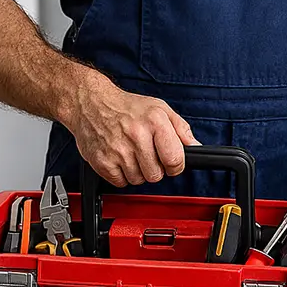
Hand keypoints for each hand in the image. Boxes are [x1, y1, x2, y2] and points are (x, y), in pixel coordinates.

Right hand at [66, 72, 199, 186]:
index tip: (171, 162)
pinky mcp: (103, 162)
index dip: (176, 166)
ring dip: (138, 172)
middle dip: (155, 168)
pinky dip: (122, 175)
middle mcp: (136, 136)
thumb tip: (195, 146)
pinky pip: (121, 183)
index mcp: (155, 122)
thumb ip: (181, 128)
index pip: (175, 160)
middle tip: (147, 154)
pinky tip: (119, 158)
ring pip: (139, 180)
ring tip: (131, 153)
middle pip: (156, 175)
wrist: (91, 103)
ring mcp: (118, 150)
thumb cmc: (126, 107)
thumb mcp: (160, 109)